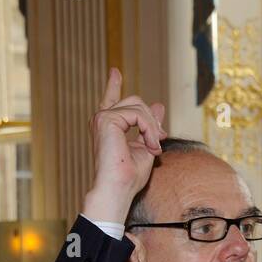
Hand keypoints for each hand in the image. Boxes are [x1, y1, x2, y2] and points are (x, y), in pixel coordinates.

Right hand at [80, 68, 166, 222]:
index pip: (111, 101)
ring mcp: (103, 118)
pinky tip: (150, 145)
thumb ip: (150, 126)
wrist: (118, 189)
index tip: (115, 72)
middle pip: (135, 102)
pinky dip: (149, 129)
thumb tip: (159, 105)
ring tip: (154, 147)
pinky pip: (138, 114)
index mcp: (109, 127)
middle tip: (159, 141)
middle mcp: (103, 120)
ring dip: (152, 128)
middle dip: (152, 120)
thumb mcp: (146, 146)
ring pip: (138, 106)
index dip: (113, 86)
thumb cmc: (129, 177)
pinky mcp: (107, 119)